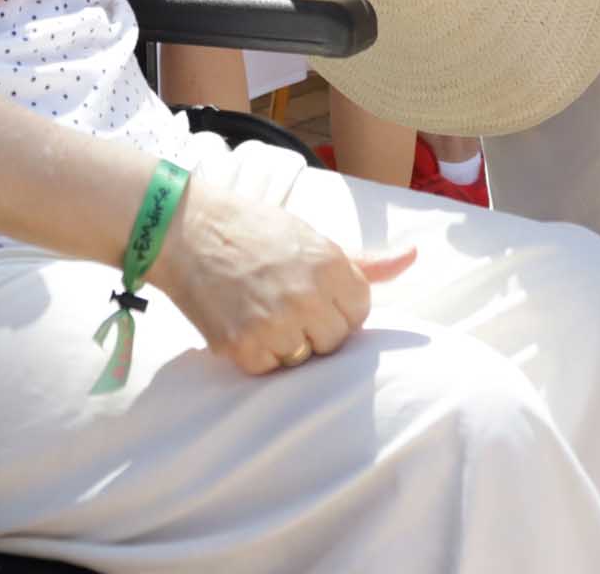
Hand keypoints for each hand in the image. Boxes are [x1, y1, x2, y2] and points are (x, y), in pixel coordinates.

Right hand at [145, 184, 416, 377]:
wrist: (186, 230)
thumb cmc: (253, 231)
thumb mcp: (313, 238)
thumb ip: (366, 261)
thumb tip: (414, 257)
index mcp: (332, 265)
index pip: (359, 313)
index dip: (335, 305)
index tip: (309, 290)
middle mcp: (309, 296)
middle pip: (335, 341)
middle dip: (314, 327)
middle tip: (282, 299)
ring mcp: (277, 324)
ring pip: (304, 358)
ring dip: (286, 342)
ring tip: (261, 309)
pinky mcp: (245, 347)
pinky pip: (270, 368)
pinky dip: (257, 353)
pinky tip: (242, 321)